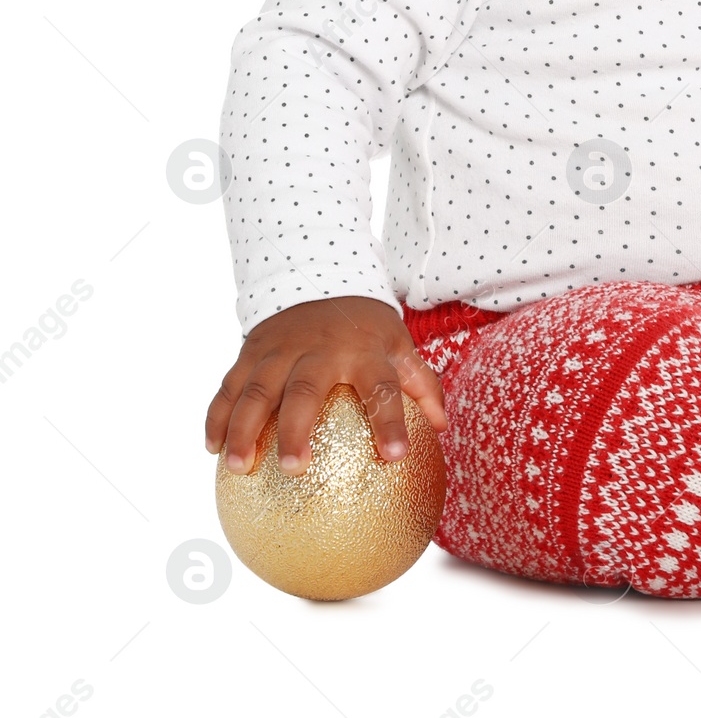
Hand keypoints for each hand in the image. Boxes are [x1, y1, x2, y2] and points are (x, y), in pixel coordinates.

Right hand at [204, 296, 447, 476]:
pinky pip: (229, 386)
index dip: (390, 421)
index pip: (382, 388)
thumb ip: (421, 385)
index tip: (395, 457)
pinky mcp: (250, 351)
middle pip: (305, 390)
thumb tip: (443, 429)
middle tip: (294, 469)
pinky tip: (211, 448)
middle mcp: (319, 349)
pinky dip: (217, 416)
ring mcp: (279, 350)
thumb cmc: (366, 329)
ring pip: (256, 390)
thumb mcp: (400, 346)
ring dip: (244, 429)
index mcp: (364, 351)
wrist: (322, 278)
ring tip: (239, 468)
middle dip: (297, 430)